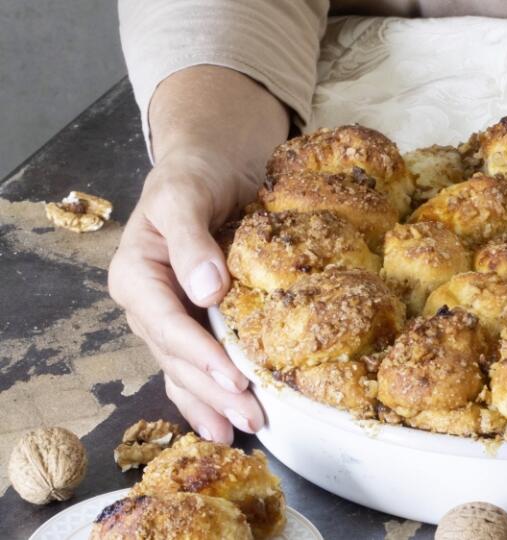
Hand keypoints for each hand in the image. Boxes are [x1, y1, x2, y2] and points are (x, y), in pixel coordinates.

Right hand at [108, 153, 264, 442]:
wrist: (212, 167)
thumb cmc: (195, 176)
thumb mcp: (185, 194)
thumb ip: (190, 240)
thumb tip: (206, 290)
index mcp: (136, 274)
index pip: (165, 323)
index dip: (198, 353)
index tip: (233, 378)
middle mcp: (148, 303)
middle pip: (177, 357)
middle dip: (212, 391)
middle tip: (251, 419)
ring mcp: (169, 318)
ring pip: (185, 370)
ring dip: (212, 404)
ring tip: (242, 432)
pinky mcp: (193, 323)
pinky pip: (195, 366)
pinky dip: (209, 395)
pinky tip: (226, 424)